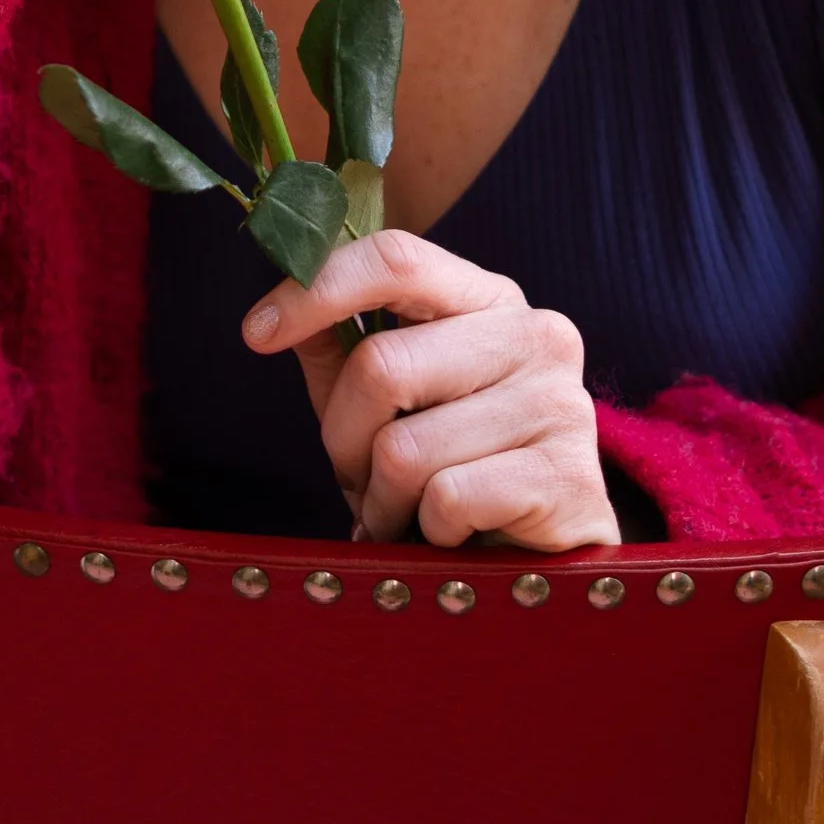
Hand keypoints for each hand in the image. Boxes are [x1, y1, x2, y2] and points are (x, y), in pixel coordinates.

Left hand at [243, 229, 620, 552]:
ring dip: (385, 502)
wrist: (538, 564)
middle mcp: (535, 333)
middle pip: (382, 366)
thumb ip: (339, 350)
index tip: (256, 332)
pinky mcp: (567, 475)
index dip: (315, 290)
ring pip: (406, 448)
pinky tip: (454, 538)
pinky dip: (428, 533)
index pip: (396, 260)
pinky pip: (446, 500)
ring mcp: (559, 402)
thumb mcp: (389, 404)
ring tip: (411, 516)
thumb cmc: (454, 470)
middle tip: (363, 481)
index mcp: (489, 299)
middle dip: (346, 442)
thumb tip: (273, 315)